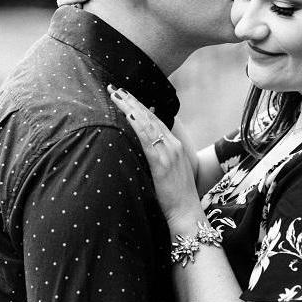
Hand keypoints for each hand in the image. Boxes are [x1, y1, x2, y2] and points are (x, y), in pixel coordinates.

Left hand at [110, 86, 202, 223]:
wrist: (186, 212)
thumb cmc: (175, 197)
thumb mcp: (168, 173)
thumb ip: (158, 159)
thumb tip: (143, 151)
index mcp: (176, 146)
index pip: (155, 120)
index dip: (140, 107)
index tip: (126, 96)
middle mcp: (174, 145)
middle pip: (150, 117)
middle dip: (132, 101)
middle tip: (116, 89)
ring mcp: (169, 152)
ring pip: (147, 124)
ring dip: (130, 108)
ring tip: (116, 96)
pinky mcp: (162, 162)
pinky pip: (147, 139)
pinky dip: (137, 125)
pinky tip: (127, 115)